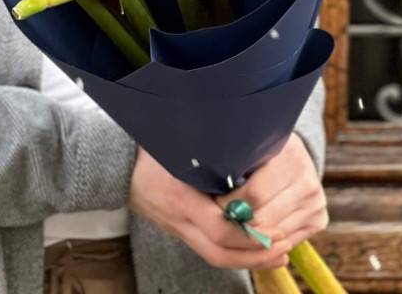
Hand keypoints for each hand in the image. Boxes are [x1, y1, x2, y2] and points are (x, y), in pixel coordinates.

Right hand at [127, 148, 290, 270]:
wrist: (116, 165)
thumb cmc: (149, 147)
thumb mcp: (176, 143)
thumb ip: (207, 149)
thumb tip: (246, 142)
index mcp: (179, 196)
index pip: (218, 227)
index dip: (248, 232)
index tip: (275, 225)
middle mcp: (179, 218)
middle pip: (219, 252)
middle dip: (256, 254)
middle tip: (285, 245)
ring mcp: (178, 228)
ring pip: (215, 257)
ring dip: (250, 259)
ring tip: (280, 252)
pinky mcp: (180, 230)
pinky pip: (210, 250)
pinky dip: (237, 254)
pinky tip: (258, 248)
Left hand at [215, 133, 328, 256]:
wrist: (291, 153)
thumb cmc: (260, 150)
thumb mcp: (248, 147)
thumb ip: (233, 162)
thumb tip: (207, 184)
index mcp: (290, 156)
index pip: (253, 194)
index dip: (229, 203)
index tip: (213, 204)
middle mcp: (308, 181)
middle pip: (263, 217)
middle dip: (237, 222)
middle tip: (215, 221)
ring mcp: (316, 203)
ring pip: (274, 234)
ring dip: (250, 234)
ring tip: (230, 226)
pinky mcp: (319, 220)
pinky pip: (286, 241)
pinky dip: (266, 241)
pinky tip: (252, 231)